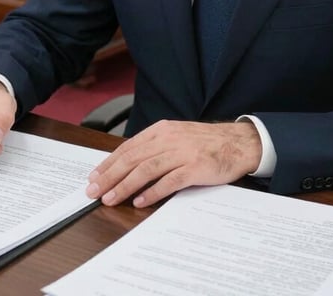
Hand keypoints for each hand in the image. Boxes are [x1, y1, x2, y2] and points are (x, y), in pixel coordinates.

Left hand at [86, 120, 261, 207]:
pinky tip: (140, 201)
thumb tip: (128, 164)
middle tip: (93, 191)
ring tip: (110, 198)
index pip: (127, 148)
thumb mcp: (176, 136)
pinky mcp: (195, 168)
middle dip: (109, 176)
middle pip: (132, 159)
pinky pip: (169, 181)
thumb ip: (154, 146)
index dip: (108, 163)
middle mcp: (168, 139)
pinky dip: (153, 192)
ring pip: (146, 170)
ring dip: (125, 185)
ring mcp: (182, 153)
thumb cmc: (206, 142)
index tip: (94, 176)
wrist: (239, 142)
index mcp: (161, 130)